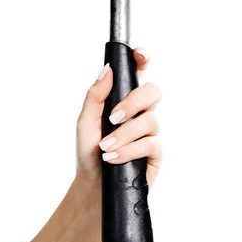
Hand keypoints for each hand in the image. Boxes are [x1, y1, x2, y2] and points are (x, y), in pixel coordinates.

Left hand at [76, 48, 161, 188]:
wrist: (92, 186)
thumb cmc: (89, 152)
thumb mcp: (85, 121)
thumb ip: (96, 95)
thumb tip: (108, 69)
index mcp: (123, 100)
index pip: (138, 74)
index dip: (142, 59)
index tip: (139, 54)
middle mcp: (140, 113)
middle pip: (152, 91)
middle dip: (133, 102)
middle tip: (113, 117)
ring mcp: (149, 133)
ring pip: (150, 120)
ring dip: (125, 134)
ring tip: (106, 147)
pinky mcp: (155, 153)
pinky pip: (151, 144)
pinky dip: (129, 150)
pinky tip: (113, 158)